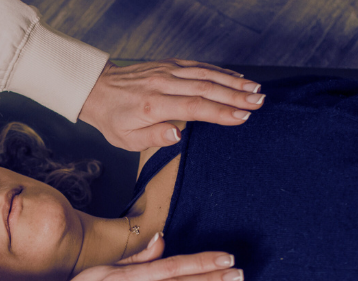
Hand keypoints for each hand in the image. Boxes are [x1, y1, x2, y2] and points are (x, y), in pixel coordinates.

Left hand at [78, 59, 264, 150]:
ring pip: (205, 74)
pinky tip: (237, 77)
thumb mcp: (126, 139)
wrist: (97, 89)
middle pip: (205, 89)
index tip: (242, 117)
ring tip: (256, 90)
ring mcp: (167, 71)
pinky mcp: (169, 65)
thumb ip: (153, 138)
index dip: (220, 112)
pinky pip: (198, 66)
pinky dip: (219, 71)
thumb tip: (178, 135)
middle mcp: (162, 85)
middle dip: (235, 95)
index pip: (193, 107)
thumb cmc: (114, 119)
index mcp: (152, 106)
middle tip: (260, 102)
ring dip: (233, 82)